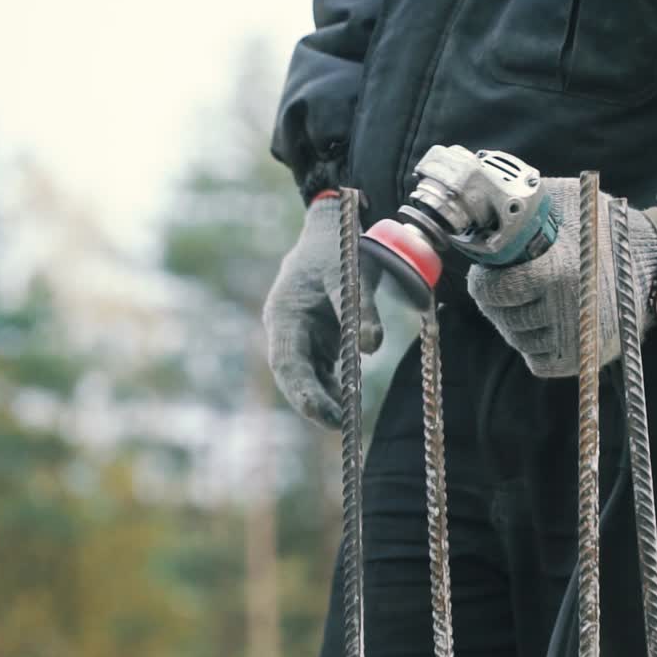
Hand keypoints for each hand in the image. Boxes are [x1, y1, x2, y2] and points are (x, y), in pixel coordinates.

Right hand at [262, 197, 382, 428]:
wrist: (335, 229)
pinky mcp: (317, 338)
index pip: (287, 360)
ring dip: (324, 398)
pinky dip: (333, 385)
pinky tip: (348, 402)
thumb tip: (372, 348)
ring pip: (307, 375)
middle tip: (340, 427)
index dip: (303, 391)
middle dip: (312, 402)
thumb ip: (361, 309)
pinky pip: (322, 368)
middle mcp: (288, 327)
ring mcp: (301, 335)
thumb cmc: (340, 248)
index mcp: (284, 312)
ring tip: (347, 421)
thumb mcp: (351, 272)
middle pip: (293, 374)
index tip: (324, 414)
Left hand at [467, 179, 656, 377]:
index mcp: (559, 272)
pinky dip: (533, 344)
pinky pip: (537, 361)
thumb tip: (487, 199)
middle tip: (501, 285)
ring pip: (517, 339)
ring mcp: (577, 340)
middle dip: (495, 300)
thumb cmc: (604, 228)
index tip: (484, 273)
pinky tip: (541, 321)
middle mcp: (568, 311)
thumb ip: (528, 202)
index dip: (482, 282)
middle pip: (503, 317)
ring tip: (525, 299)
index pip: (495, 290)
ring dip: (513, 321)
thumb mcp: (569, 199)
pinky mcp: (583, 359)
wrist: (650, 263)